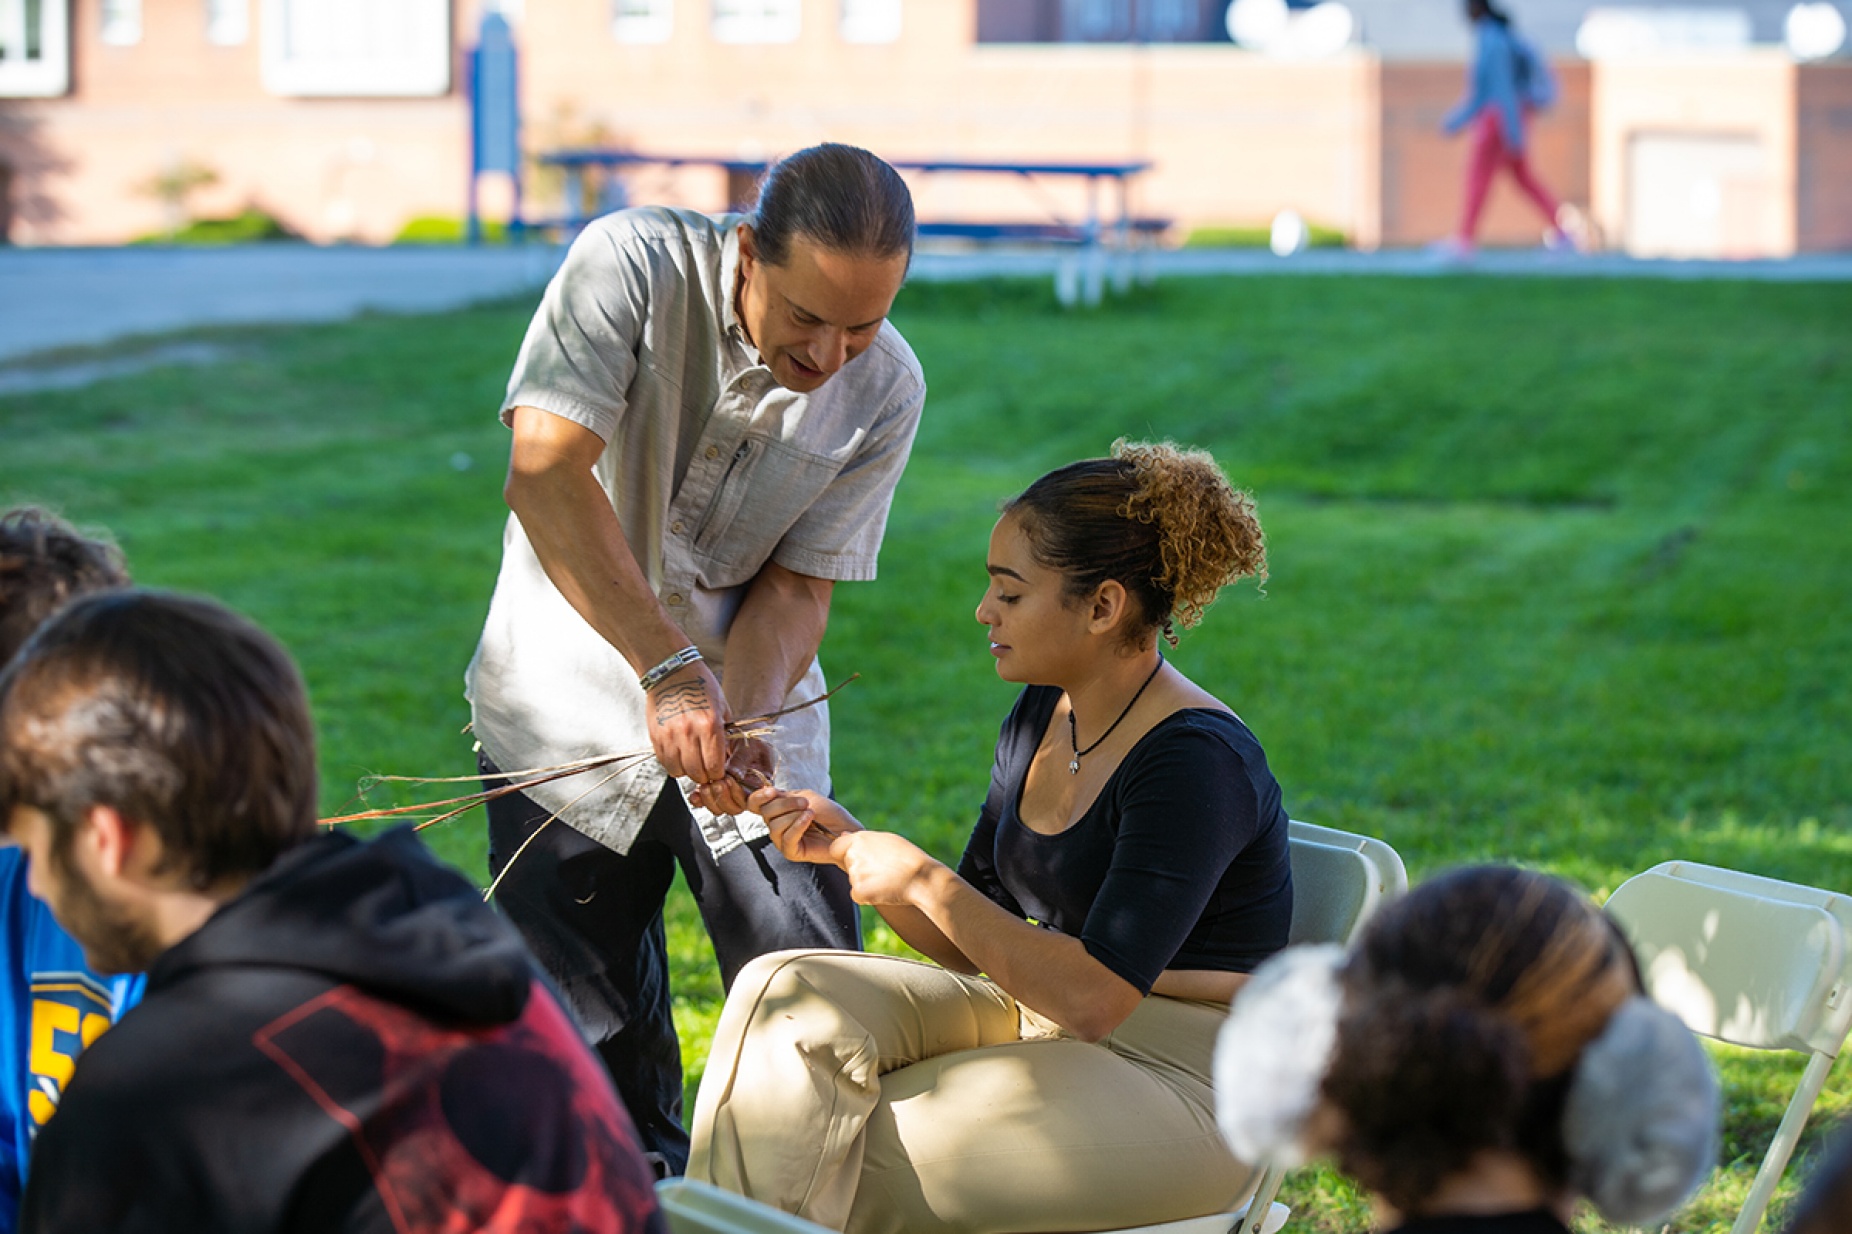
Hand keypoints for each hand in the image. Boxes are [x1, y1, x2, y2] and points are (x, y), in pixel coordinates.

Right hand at [645, 660, 730, 785]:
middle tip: (706, 769)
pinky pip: (664, 762)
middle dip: (704, 775)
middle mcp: (689, 733)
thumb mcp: (722, 707)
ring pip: (679, 772)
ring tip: (692, 761)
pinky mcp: (655, 736)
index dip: (718, 774)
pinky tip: (679, 755)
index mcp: (709, 726)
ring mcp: (669, 736)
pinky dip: (672, 764)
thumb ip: (725, 734)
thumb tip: (726, 757)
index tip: (719, 772)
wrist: (671, 671)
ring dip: (687, 771)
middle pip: (697, 773)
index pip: (715, 766)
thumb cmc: (699, 685)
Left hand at [686, 736, 774, 815]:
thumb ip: (742, 760)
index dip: (739, 794)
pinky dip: (699, 800)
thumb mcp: (749, 744)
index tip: (730, 779)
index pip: (751, 799)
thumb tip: (735, 774)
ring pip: (720, 808)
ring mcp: (729, 792)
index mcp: (760, 783)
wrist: (737, 731)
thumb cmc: (748, 737)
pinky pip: (706, 803)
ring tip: (706, 785)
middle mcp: (745, 791)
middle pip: (735, 807)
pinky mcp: (714, 790)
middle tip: (717, 782)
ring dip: (711, 799)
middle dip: (723, 797)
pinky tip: (695, 793)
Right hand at [750, 786, 857, 864]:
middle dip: (785, 804)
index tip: (772, 792)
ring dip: (793, 815)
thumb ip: (785, 796)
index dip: (759, 797)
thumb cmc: (829, 814)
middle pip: (765, 812)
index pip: (755, 804)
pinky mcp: (791, 852)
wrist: (846, 830)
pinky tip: (809, 819)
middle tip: (805, 803)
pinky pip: (786, 838)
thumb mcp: (806, 797)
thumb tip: (768, 794)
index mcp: (777, 810)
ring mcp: (782, 840)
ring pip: (774, 826)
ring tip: (811, 813)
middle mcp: (776, 825)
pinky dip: (798, 826)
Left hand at [829, 831, 939, 907]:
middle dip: (859, 869)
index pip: (836, 848)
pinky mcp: (859, 892)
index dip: (844, 854)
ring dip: (866, 882)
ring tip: (887, 879)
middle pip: (847, 865)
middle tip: (881, 870)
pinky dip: (867, 896)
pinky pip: (857, 895)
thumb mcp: (886, 839)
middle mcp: (853, 855)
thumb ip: (863, 839)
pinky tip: (884, 891)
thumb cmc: (907, 857)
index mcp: (859, 839)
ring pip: (854, 881)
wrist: (920, 877)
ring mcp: (855, 874)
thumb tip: (842, 835)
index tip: (859, 859)